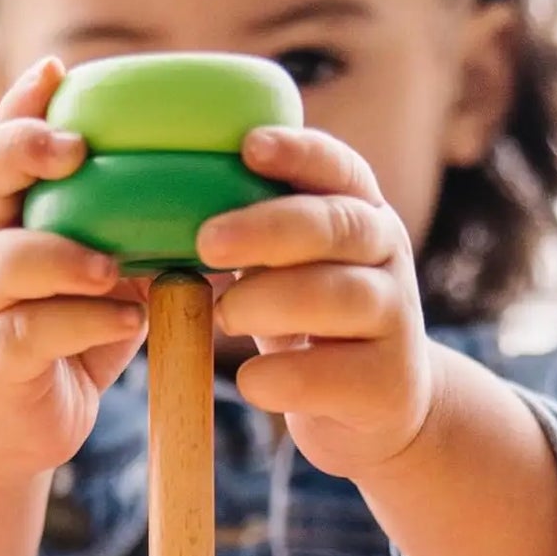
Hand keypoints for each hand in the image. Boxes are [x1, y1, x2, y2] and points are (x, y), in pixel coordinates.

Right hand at [0, 57, 148, 482]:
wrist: (17, 428)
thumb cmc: (69, 339)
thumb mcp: (106, 280)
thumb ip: (137, 237)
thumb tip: (230, 197)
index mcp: (9, 220)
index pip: (3, 147)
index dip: (22, 106)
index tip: (59, 71)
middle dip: (21, 152)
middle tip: (75, 148)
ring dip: (57, 256)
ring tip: (111, 265)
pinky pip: (25, 334)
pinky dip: (79, 324)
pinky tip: (127, 323)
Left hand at [196, 128, 436, 481]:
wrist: (381, 408)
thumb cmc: (316, 327)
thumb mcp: (293, 272)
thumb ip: (256, 242)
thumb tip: (161, 214)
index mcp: (361, 217)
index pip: (339, 170)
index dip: (297, 153)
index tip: (248, 147)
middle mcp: (388, 258)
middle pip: (337, 227)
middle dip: (268, 229)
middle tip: (207, 241)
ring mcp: (395, 321)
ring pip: (340, 295)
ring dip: (269, 301)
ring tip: (225, 317)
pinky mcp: (386, 383)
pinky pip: (331, 373)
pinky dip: (281, 376)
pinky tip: (252, 380)